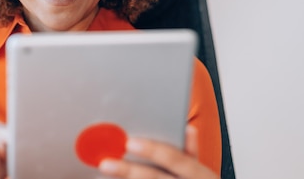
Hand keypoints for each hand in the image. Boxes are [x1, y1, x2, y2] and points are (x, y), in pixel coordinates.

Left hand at [98, 126, 219, 178]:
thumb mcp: (200, 172)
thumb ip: (190, 152)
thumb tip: (187, 129)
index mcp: (201, 175)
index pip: (176, 159)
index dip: (153, 150)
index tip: (129, 143)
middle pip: (155, 178)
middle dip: (129, 170)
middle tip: (105, 163)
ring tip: (102, 177)